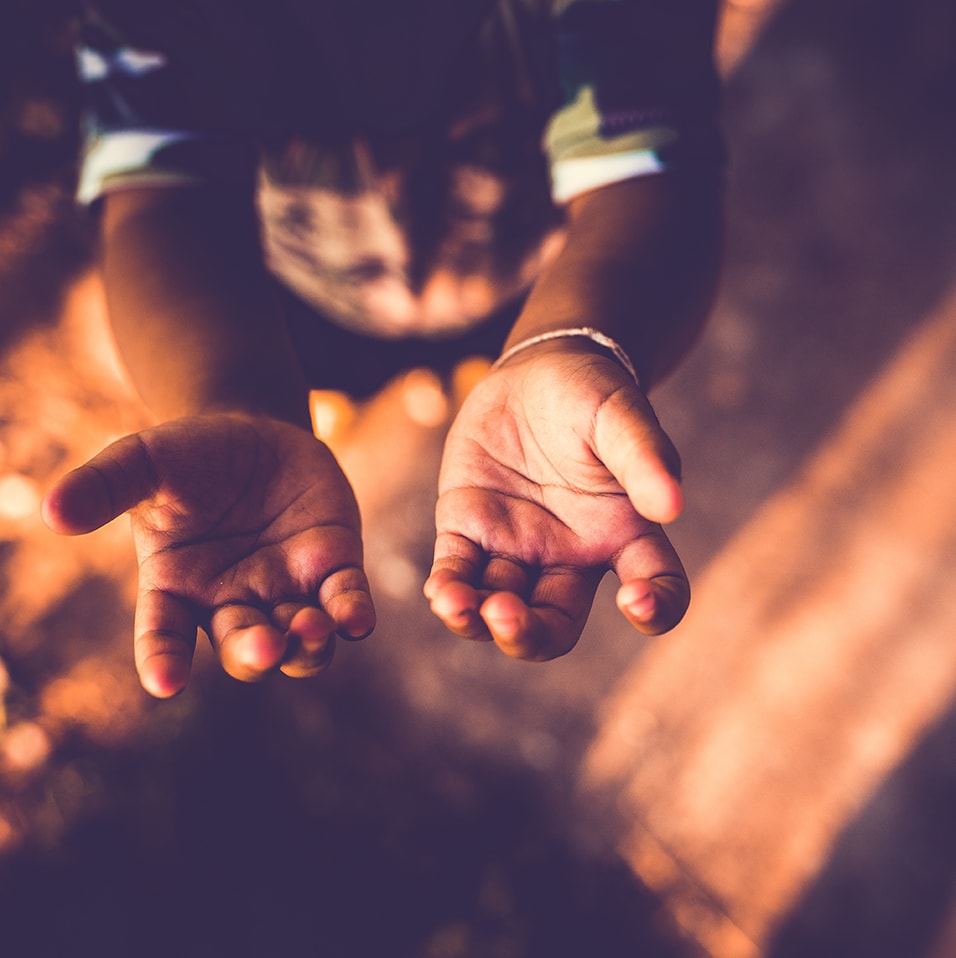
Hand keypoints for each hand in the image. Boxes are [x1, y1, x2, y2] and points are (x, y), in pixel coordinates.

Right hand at [42, 413, 373, 696]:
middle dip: (253, 651)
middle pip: (241, 646)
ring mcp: (285, 587)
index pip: (163, 636)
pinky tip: (357, 618)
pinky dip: (351, 613)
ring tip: (310, 628)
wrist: (255, 429)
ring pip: (298, 640)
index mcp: (178, 587)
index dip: (162, 661)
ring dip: (306, 645)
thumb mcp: (142, 460)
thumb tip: (52, 511)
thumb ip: (105, 486)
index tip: (165, 684)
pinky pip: (344, 599)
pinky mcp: (332, 565)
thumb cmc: (189, 454)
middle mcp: (232, 599)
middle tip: (262, 645)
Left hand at [424, 342, 688, 659]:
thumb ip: (644, 456)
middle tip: (508, 615)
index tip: (634, 602)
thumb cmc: (592, 394)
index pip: (657, 589)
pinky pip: (458, 571)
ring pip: (499, 609)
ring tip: (459, 606)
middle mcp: (570, 555)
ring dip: (478, 620)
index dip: (655, 610)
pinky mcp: (469, 527)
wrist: (535, 370)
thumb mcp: (621, 416)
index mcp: (623, 535)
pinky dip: (448, 589)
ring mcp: (517, 546)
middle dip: (530, 634)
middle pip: (555, 625)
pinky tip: (441, 593)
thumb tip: (671, 506)